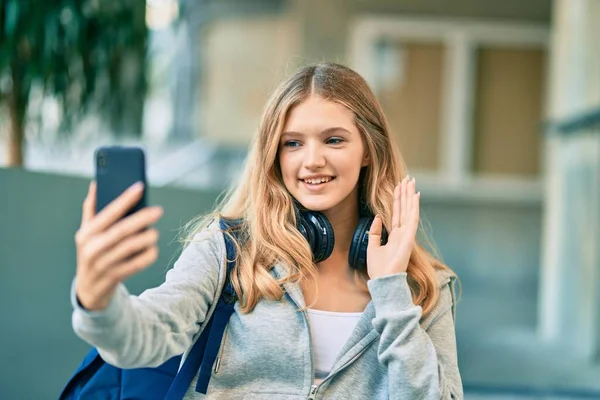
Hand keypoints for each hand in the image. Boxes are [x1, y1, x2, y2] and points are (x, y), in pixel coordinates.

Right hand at [75, 181, 162, 310]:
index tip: (140, 187)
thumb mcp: (86, 233)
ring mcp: (103, 264)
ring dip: (146, 239)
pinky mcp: (114, 278)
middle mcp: (92, 248)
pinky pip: (135, 265)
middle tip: (158, 211)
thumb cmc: (91, 252)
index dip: (124, 199)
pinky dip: (147, 256)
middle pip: (121, 230)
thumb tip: (96, 183)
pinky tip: (153, 250)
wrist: (87, 289)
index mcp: (86, 234)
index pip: (107, 213)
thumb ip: (91, 209)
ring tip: (155, 233)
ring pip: (129, 248)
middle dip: (141, 219)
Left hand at [366, 176, 419, 278]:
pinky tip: (414, 196)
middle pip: (404, 209)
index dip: (398, 200)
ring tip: (411, 182)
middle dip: (405, 194)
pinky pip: (412, 219)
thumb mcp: (372, 246)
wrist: (383, 280)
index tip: (398, 186)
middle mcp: (402, 233)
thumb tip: (377, 217)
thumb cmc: (378, 268)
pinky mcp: (409, 238)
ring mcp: (407, 235)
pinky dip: (414, 207)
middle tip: (407, 179)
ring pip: (409, 210)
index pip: (397, 213)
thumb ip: (375, 231)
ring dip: (410, 196)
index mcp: (394, 235)